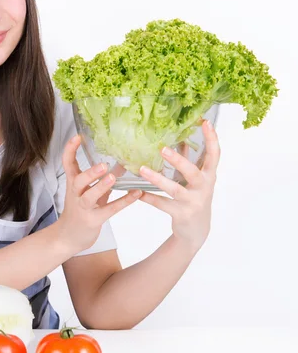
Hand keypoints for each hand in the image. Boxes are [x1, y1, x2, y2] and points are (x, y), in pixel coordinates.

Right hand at [57, 135, 141, 254]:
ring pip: (90, 196)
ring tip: (113, 178)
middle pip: (78, 180)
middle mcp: (76, 194)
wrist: (68, 236)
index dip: (70, 150)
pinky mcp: (93, 220)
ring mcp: (83, 207)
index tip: (78, 137)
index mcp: (73, 183)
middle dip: (89, 172)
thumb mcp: (89, 192)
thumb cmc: (79, 211)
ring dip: (101, 186)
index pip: (67, 163)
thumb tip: (121, 163)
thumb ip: (102, 178)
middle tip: (103, 165)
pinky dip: (123, 202)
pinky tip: (136, 194)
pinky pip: (108, 210)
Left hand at [138, 119, 220, 251]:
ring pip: (175, 189)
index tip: (205, 122)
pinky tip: (137, 193)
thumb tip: (181, 137)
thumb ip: (190, 159)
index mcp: (209, 176)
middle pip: (194, 172)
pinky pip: (163, 204)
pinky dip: (149, 198)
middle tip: (162, 149)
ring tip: (142, 170)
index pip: (214, 155)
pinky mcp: (182, 214)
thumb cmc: (195, 197)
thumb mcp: (196, 178)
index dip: (212, 139)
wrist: (197, 230)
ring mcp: (193, 202)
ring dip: (158, 179)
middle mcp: (204, 188)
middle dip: (179, 161)